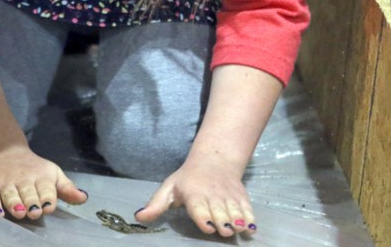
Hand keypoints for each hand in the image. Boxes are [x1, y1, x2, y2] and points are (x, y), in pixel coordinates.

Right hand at [0, 145, 87, 219]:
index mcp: (42, 177)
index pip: (46, 188)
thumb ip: (67, 189)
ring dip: (14, 203)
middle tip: (34, 212)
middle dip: (32, 202)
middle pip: (28, 192)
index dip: (48, 197)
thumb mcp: (53, 175)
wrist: (5, 153)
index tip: (49, 206)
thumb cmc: (34, 169)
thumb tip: (84, 198)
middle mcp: (23, 179)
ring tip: (19, 212)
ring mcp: (6, 183)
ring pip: (10, 194)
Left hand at [133, 157, 255, 237]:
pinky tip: (251, 229)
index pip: (199, 206)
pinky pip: (247, 208)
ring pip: (234, 210)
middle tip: (224, 230)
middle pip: (219, 211)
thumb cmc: (188, 178)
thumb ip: (156, 205)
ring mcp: (228, 196)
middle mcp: (212, 195)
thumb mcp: (169, 188)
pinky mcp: (241, 196)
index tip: (208, 226)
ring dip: (238, 220)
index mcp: (194, 194)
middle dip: (222, 221)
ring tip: (239, 229)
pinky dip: (250, 218)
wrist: (215, 159)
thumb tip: (139, 217)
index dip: (204, 217)